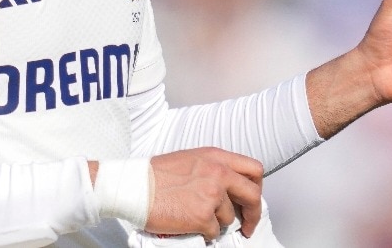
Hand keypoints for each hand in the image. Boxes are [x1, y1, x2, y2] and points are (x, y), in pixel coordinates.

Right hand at [145, 147, 263, 240]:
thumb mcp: (191, 159)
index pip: (253, 170)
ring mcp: (212, 196)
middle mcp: (218, 174)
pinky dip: (205, 233)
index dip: (256, 187)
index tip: (251, 198)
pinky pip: (214, 232)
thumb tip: (228, 187)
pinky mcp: (202, 217)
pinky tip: (191, 225)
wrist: (135, 187)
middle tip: (248, 224)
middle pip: (252, 195)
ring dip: (217, 222)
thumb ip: (213, 168)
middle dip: (253, 213)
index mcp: (217, 157)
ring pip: (229, 217)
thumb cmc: (155, 174)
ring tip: (197, 217)